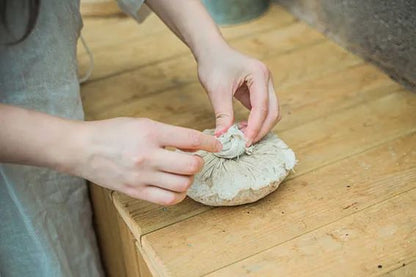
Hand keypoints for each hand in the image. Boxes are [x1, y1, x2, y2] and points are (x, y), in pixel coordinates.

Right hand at [74, 118, 221, 205]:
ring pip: (182, 184)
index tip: (217, 145)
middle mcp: (147, 155)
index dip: (210, 143)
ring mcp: (141, 176)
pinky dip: (178, 195)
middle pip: (191, 165)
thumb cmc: (112, 132)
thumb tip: (193, 143)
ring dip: (189, 179)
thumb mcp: (142, 123)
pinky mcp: (135, 191)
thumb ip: (168, 133)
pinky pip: (167, 200)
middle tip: (195, 159)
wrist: (82, 148)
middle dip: (199, 162)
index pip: (190, 138)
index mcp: (150, 132)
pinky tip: (175, 187)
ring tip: (183, 173)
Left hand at [197, 45, 279, 144]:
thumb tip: (223, 136)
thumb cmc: (213, 64)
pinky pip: (262, 110)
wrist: (210, 51)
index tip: (244, 142)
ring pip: (270, 112)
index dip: (255, 127)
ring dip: (260, 127)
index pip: (262, 107)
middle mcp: (266, 79)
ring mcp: (264, 85)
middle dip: (261, 129)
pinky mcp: (258, 91)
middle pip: (273, 111)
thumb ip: (223, 114)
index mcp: (259, 74)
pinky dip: (255, 122)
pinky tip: (242, 129)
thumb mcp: (217, 90)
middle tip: (246, 143)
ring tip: (243, 137)